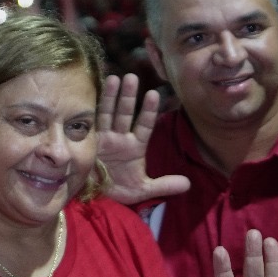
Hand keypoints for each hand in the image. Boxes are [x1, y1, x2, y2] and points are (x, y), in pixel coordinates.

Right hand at [97, 74, 191, 205]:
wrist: (95, 199)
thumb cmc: (120, 190)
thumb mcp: (143, 190)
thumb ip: (164, 185)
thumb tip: (188, 184)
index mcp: (135, 146)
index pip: (145, 125)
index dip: (149, 111)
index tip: (154, 94)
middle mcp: (120, 138)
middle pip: (125, 113)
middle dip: (129, 96)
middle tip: (132, 77)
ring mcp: (103, 138)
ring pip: (108, 113)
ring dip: (110, 96)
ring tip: (114, 78)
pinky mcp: (88, 142)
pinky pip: (90, 124)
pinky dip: (91, 109)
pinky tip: (91, 94)